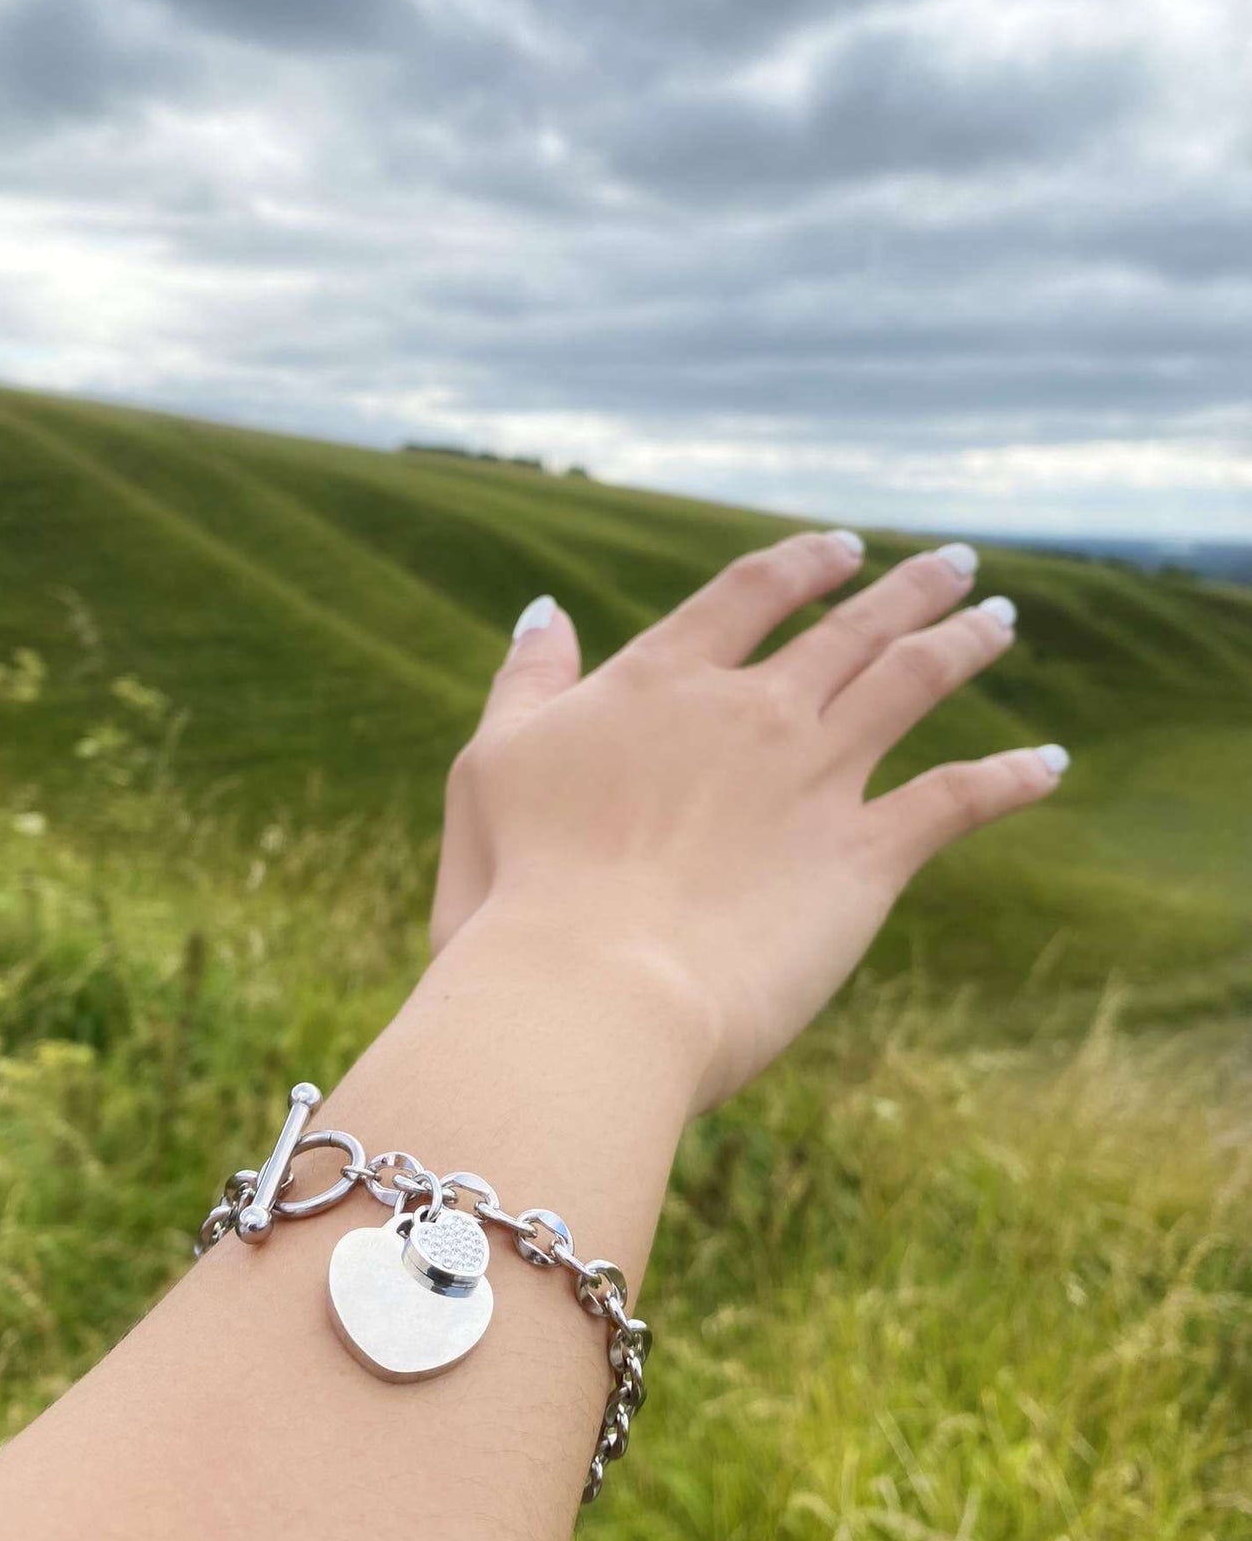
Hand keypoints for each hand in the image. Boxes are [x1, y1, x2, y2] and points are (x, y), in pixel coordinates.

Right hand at [429, 532, 1066, 1111]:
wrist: (589, 990)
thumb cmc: (518, 889)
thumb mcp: (493, 765)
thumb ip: (529, 683)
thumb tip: (544, 612)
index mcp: (665, 682)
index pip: (751, 594)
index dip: (803, 564)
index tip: (842, 549)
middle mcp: (754, 711)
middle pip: (852, 626)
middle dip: (910, 588)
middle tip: (954, 564)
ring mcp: (817, 777)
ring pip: (914, 683)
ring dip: (965, 642)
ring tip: (1000, 617)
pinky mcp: (865, 857)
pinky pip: (960, 797)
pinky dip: (1013, 776)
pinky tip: (1048, 764)